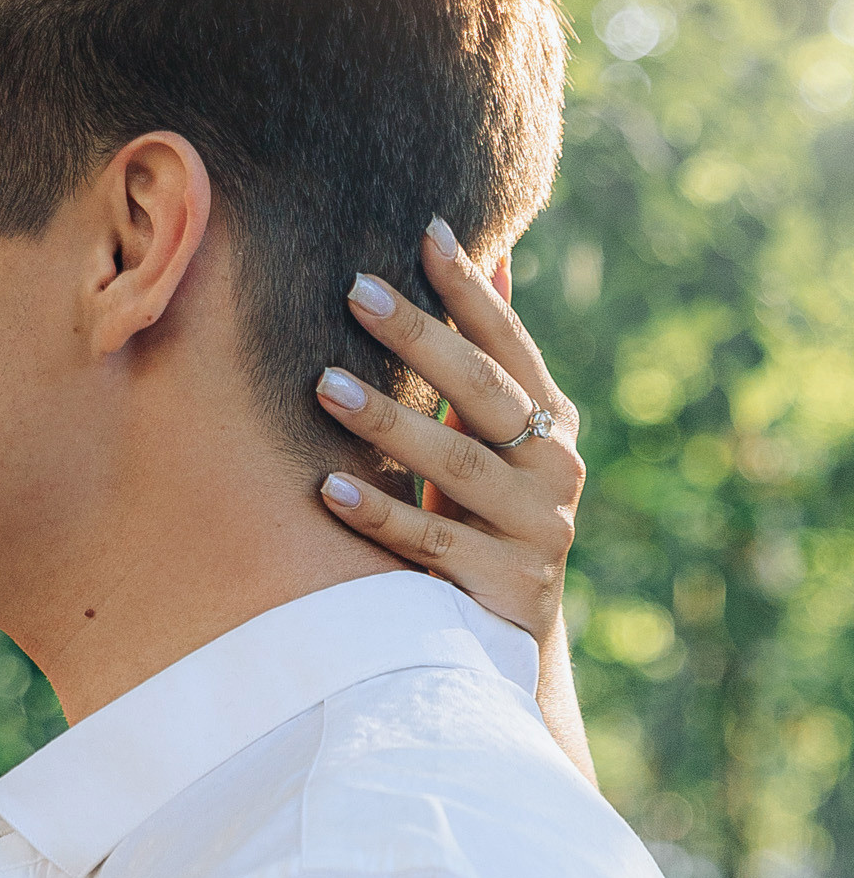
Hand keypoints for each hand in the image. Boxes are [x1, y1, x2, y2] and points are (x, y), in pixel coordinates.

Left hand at [315, 220, 583, 645]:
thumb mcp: (496, 446)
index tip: (426, 232)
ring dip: (387, 421)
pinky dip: (377, 515)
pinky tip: (327, 489)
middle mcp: (555, 468)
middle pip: (483, 391)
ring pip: (456, 464)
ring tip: (323, 384)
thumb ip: (492, 364)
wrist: (507, 646)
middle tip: (355, 290)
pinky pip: (430, 543)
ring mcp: (536, 528)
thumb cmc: (485, 524)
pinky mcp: (503, 584)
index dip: (472, 290)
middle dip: (419, 338)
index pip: (509, 344)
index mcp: (552, 423)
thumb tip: (495, 256)